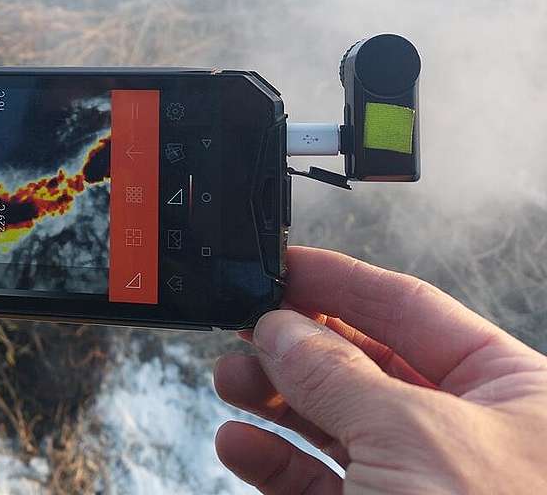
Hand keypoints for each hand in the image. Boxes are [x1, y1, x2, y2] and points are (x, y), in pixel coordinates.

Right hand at [213, 246, 546, 493]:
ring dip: (274, 399)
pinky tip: (240, 442)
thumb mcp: (414, 437)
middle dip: (296, 343)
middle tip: (244, 326)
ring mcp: (420, 485)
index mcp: (510, 391)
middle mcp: (466, 435)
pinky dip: (273, 461)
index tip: (281, 265)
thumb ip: (337, 374)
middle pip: (364, 364)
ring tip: (230, 379)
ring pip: (334, 423)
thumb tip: (282, 325)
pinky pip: (317, 483)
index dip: (340, 282)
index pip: (411, 310)